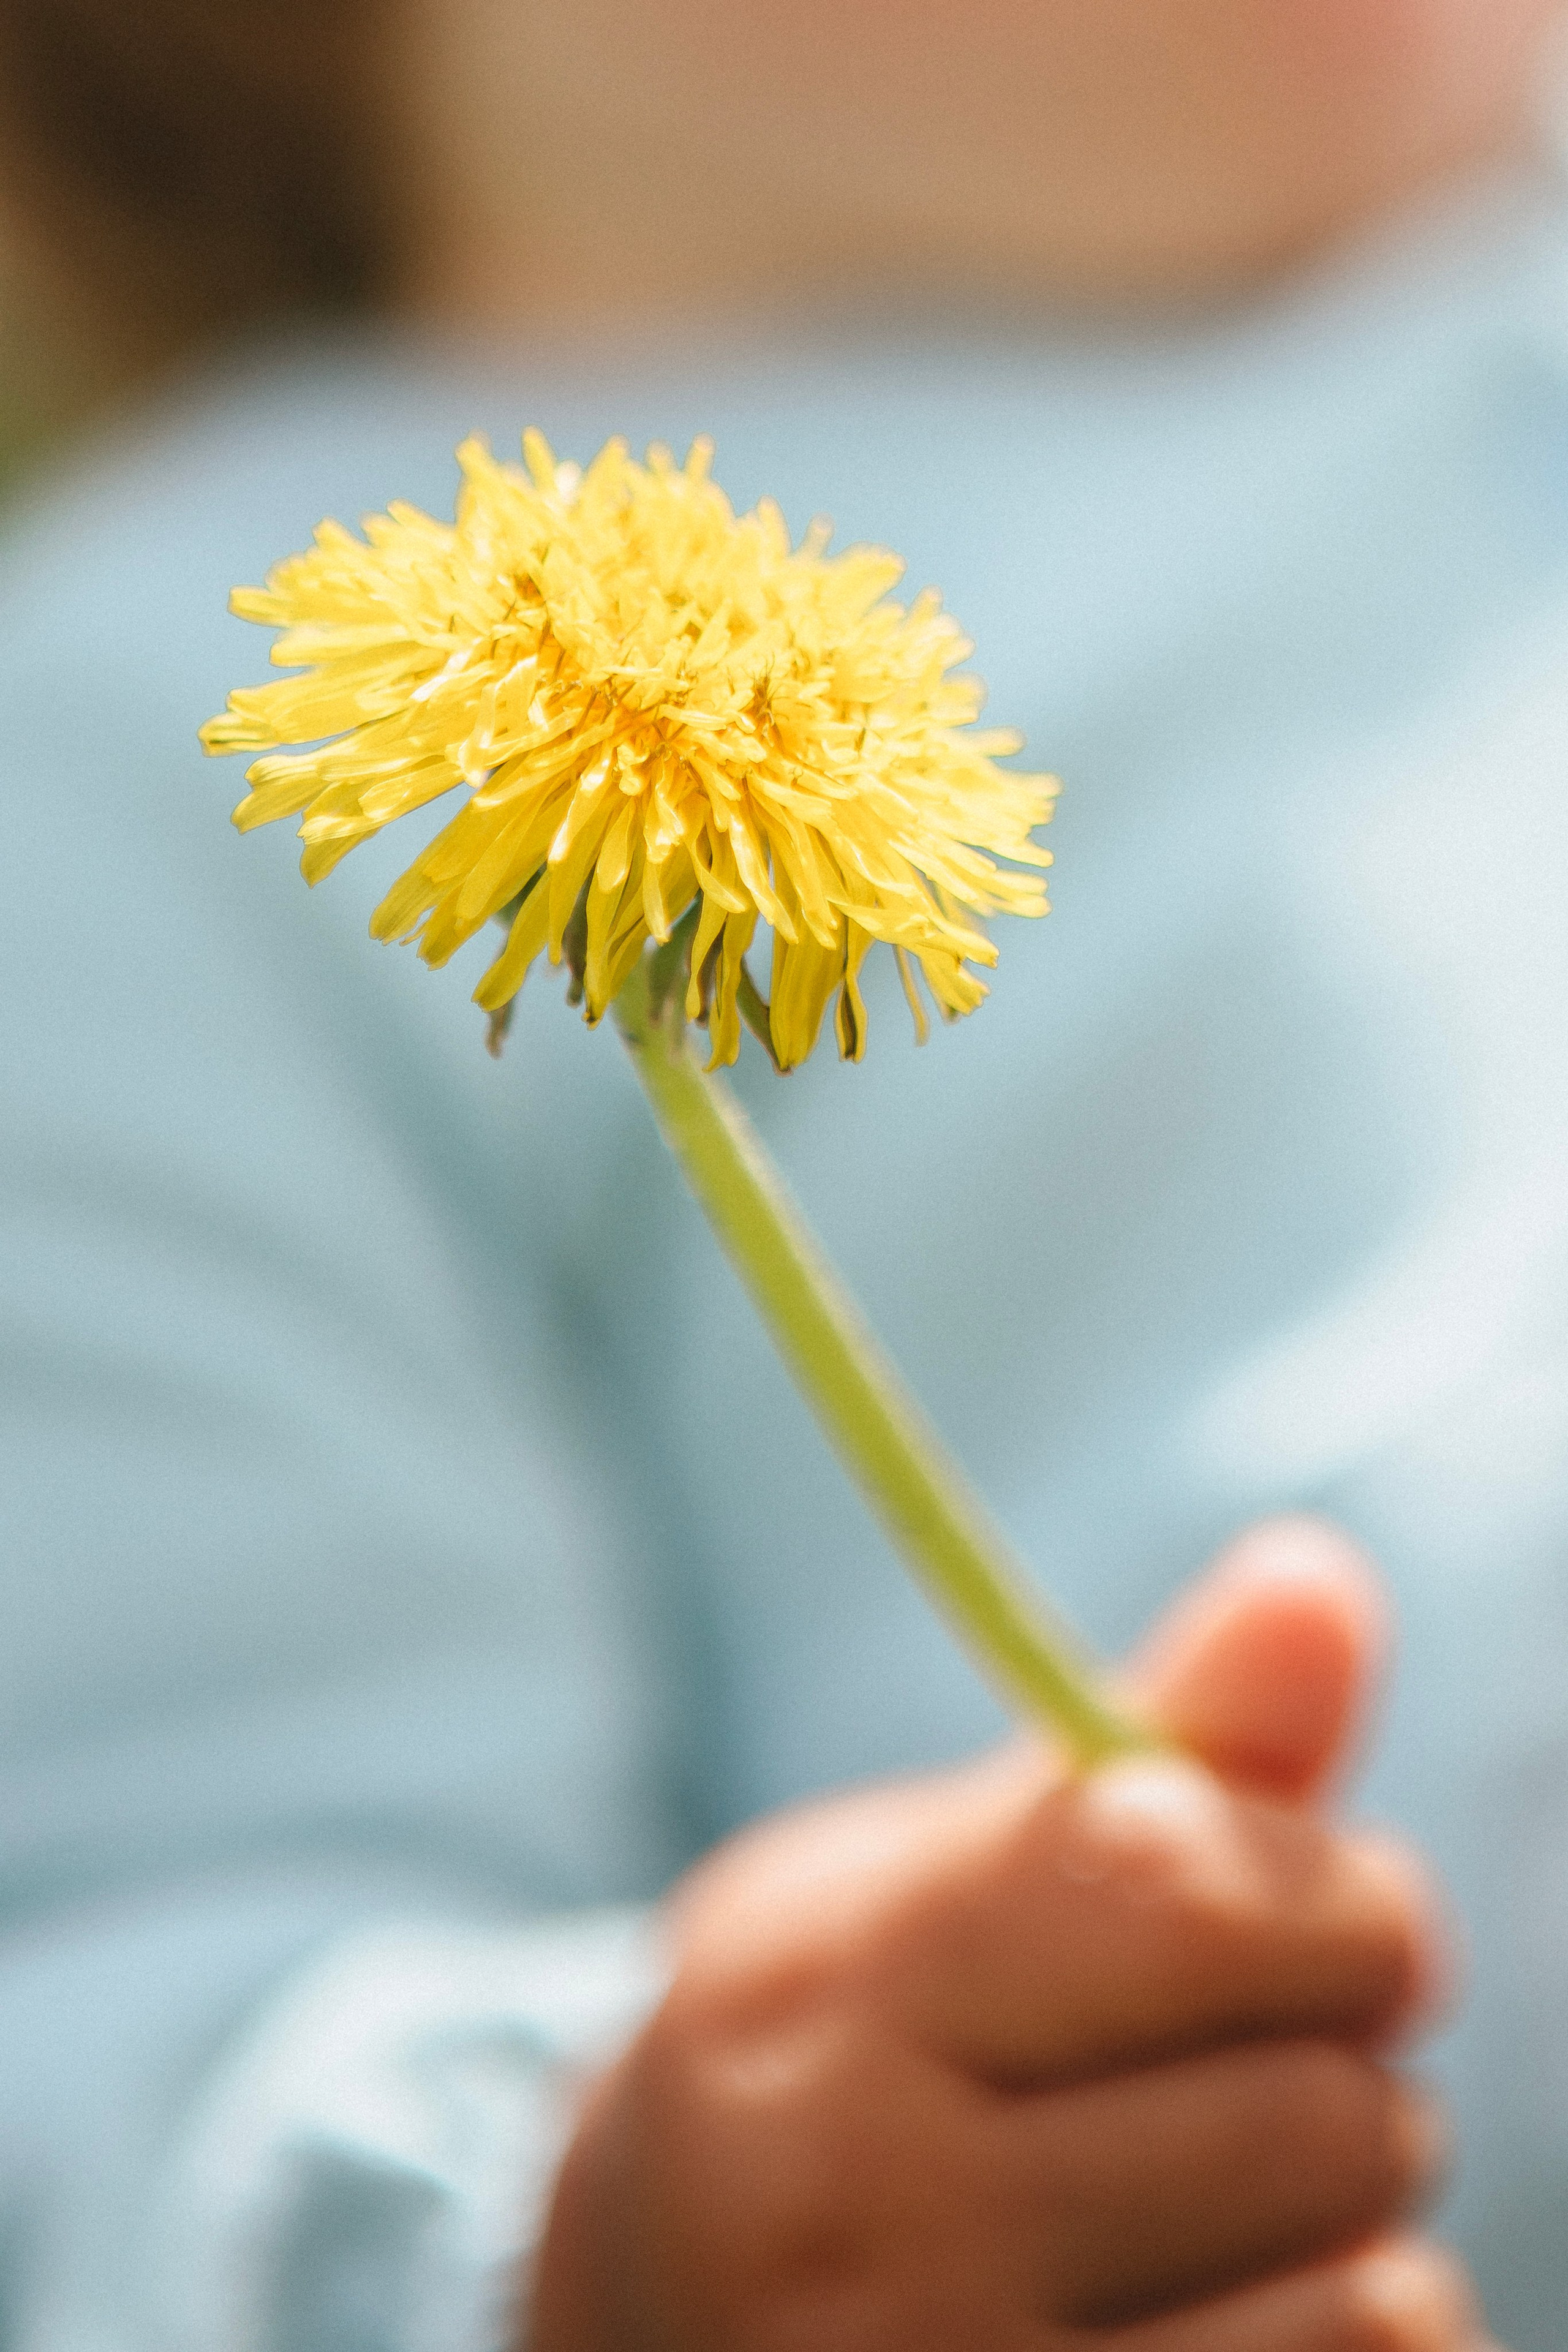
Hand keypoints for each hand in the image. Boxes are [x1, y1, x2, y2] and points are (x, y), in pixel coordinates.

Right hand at [530, 1519, 1490, 2349]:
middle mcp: (855, 2214)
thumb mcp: (949, 1879)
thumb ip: (1159, 1747)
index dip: (1332, 1894)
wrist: (654, 2318)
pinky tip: (1222, 2319)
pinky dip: (1345, 2349)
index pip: (1178, 1892)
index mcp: (829, 1990)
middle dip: (1345, 2065)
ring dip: (1358, 2235)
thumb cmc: (851, 2059)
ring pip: (1374, 2298)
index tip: (1330, 1907)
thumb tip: (1324, 1573)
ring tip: (1226, 2212)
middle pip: (1317, 2109)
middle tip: (1257, 2070)